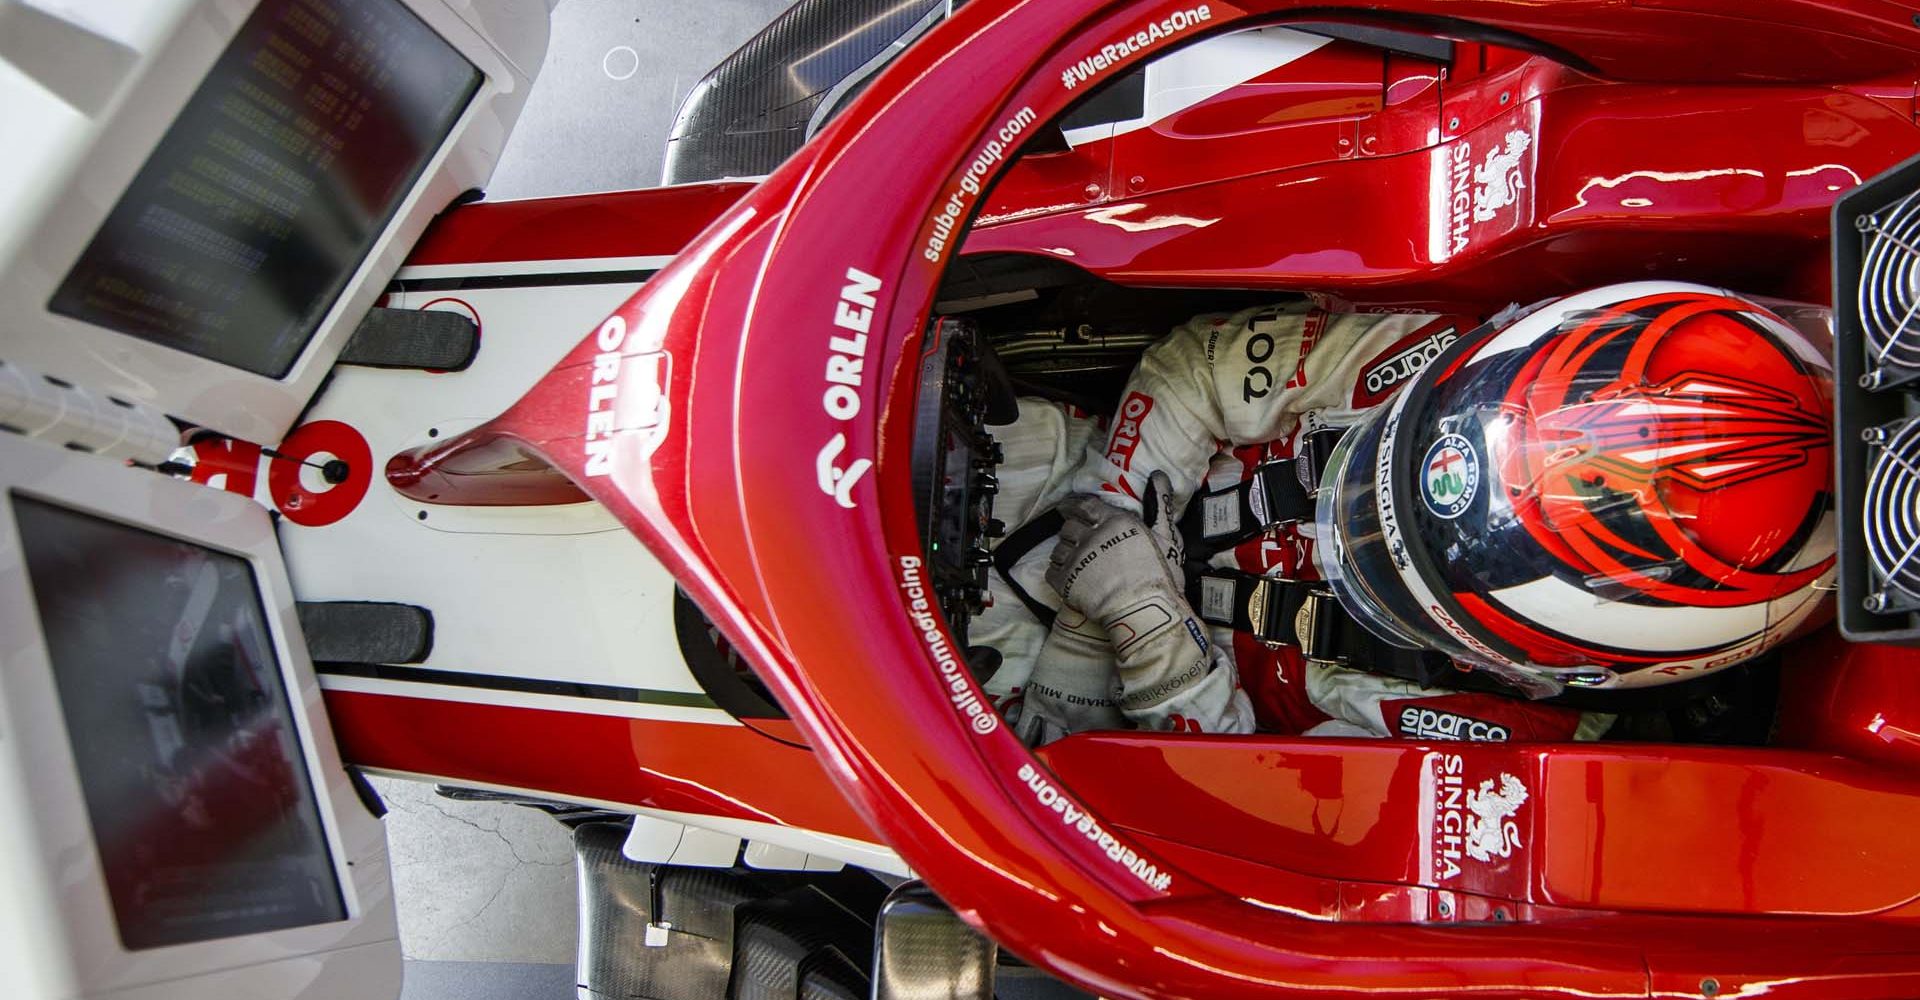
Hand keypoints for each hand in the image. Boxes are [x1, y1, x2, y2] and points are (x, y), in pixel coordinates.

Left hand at [1045, 472, 1185, 613]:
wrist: (1145, 612)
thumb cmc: (1159, 576)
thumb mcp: (1166, 536)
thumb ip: (1159, 505)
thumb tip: (1158, 475)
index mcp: (1114, 522)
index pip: (1085, 506)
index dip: (1073, 505)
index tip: (1067, 507)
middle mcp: (1091, 536)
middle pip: (1069, 527)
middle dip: (1072, 532)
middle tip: (1078, 540)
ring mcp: (1076, 559)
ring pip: (1059, 549)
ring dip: (1065, 552)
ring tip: (1075, 560)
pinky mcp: (1066, 582)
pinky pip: (1052, 572)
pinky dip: (1058, 573)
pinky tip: (1068, 577)